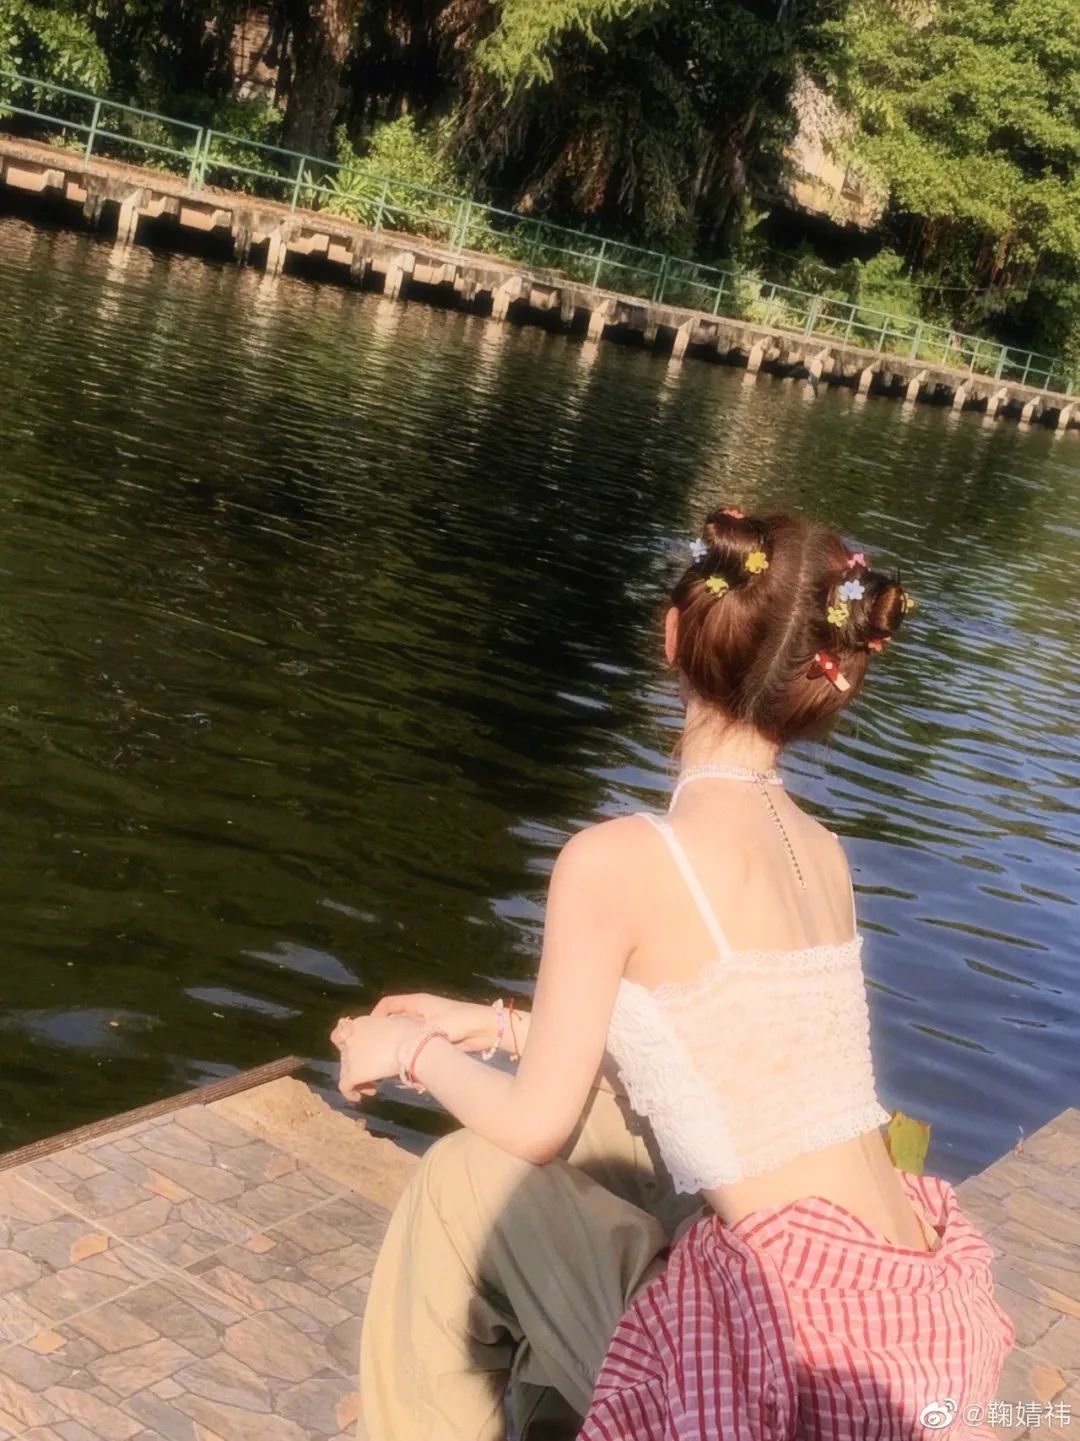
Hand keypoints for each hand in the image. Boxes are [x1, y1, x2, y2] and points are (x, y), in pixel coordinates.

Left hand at [331, 1014, 422, 1101]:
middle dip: (358, 1064)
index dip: (349, 1044)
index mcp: (359, 1023)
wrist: (412, 1045)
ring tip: (373, 1087)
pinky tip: (359, 1097)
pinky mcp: (352, 1074)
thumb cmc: (411, 1032)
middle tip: (374, 1072)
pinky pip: (345, 1087)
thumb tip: (389, 1039)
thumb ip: (385, 1030)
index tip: (363, 1052)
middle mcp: (350, 1038)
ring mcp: (349, 1056)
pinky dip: (350, 1093)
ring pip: (345, 1071)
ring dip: (358, 1079)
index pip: (342, 1033)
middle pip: (346, 1055)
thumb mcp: (395, 1023)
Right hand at [370, 993, 498, 1052]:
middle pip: (395, 1021)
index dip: (376, 1015)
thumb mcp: (434, 1028)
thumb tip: (395, 1055)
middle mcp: (421, 1013)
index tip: (368, 1031)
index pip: (389, 1004)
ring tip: (387, 1062)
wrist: (486, 1030)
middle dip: (385, 1035)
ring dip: (398, 1047)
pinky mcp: (435, 1039)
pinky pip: (416, 1046)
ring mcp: (428, 1026)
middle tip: (374, 1051)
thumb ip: (414, 1040)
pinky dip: (410, 1055)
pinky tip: (406, 1067)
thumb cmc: (460, 1022)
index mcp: (418, 1003)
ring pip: (405, 1036)